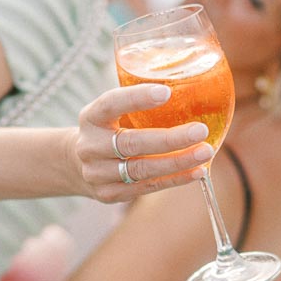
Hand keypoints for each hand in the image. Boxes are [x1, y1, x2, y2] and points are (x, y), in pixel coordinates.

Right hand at [74, 83, 213, 202]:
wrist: (75, 165)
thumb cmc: (108, 130)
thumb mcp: (112, 113)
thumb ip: (138, 102)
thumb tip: (190, 86)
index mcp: (91, 118)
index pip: (110, 104)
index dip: (137, 98)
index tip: (167, 92)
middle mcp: (90, 146)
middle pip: (131, 143)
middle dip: (169, 139)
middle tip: (200, 130)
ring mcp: (97, 174)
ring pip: (142, 169)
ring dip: (177, 162)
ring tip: (205, 152)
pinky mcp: (109, 194)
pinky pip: (147, 187)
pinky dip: (175, 179)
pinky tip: (197, 171)